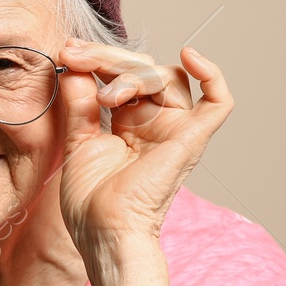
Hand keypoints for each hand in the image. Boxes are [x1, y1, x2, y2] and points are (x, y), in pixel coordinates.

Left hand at [55, 41, 232, 249]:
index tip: (67, 53)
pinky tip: (189, 57)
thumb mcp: (77, 141)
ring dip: (133, 74)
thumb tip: (73, 65)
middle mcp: (155, 123)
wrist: (104, 232)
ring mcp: (174, 130)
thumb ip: (77, 102)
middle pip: (143, 69)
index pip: (122, 75)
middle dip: (107, 58)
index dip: (97, 59)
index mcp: (130, 124)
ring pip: (167, 76)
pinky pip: (218, 101)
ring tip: (106, 98)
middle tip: (74, 56)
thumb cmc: (90, 202)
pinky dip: (211, 75)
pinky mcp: (191, 139)